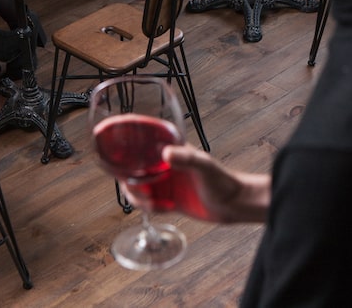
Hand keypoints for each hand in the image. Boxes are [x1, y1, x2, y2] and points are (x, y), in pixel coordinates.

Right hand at [120, 144, 270, 223]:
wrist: (234, 205)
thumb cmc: (224, 181)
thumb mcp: (204, 167)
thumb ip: (187, 159)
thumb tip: (166, 154)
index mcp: (172, 150)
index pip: (144, 143)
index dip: (128, 147)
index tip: (116, 153)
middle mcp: (166, 165)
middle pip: (135, 168)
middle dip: (128, 179)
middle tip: (134, 188)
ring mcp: (167, 183)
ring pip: (139, 187)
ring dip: (136, 195)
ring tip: (148, 201)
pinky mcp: (170, 200)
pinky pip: (150, 203)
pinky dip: (147, 207)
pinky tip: (156, 208)